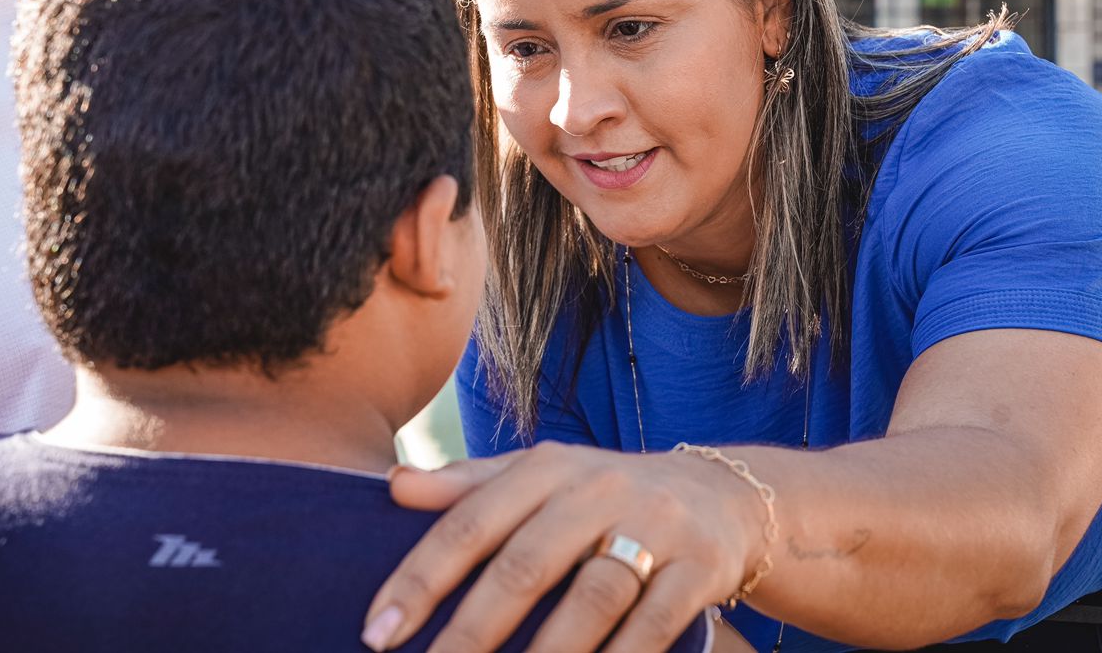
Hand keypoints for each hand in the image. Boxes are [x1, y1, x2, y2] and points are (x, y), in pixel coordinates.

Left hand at [363, 441, 760, 652]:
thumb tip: (393, 487)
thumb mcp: (540, 477)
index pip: (471, 522)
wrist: (724, 494)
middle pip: (525, 565)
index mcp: (547, 467)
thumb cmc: (604, 495)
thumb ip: (468, 485)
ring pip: (591, 601)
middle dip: (471, 632)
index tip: (377, 633)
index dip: (420, 579)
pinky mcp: (701, 568)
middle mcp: (599, 489)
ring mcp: (655, 526)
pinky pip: (652, 628)